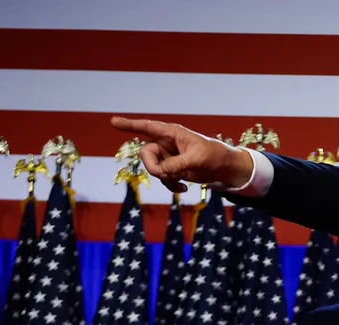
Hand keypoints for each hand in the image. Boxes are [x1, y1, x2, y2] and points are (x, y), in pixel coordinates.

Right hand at [110, 117, 253, 192]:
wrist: (225, 168)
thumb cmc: (215, 156)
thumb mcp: (197, 159)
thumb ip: (177, 164)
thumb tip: (160, 172)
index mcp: (172, 133)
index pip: (147, 127)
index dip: (130, 125)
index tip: (113, 121)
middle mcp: (166, 143)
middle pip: (146, 154)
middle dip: (153, 166)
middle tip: (166, 174)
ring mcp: (168, 157)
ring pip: (153, 168)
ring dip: (164, 177)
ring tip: (181, 180)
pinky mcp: (172, 169)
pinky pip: (162, 178)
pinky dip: (170, 185)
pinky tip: (183, 188)